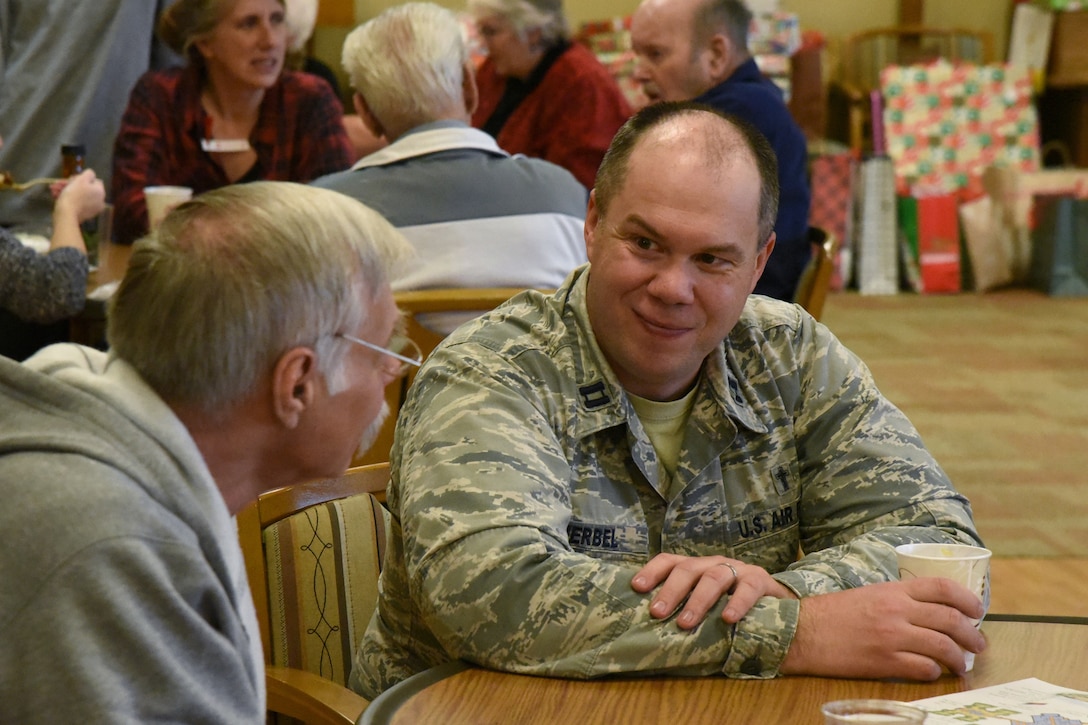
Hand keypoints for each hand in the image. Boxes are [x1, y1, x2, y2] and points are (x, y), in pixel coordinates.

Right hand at [53, 169, 104, 222]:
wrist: (67, 214)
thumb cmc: (74, 194)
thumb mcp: (82, 179)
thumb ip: (89, 173)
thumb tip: (90, 174)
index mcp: (100, 192)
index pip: (94, 180)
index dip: (81, 178)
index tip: (70, 178)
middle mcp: (99, 201)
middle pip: (84, 188)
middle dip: (69, 184)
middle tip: (57, 183)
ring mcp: (92, 209)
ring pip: (78, 195)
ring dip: (65, 190)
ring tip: (53, 189)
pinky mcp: (84, 214)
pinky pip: (76, 203)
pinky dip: (67, 199)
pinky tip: (55, 196)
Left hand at [631, 553, 795, 629]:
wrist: (781, 610)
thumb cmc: (733, 611)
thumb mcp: (707, 608)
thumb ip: (686, 612)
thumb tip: (652, 633)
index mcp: (697, 569)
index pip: (670, 561)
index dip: (652, 571)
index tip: (636, 587)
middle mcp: (714, 564)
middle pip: (688, 569)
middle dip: (670, 591)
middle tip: (657, 613)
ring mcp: (738, 569)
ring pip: (714, 577)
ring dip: (697, 600)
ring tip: (686, 623)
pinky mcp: (761, 579)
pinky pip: (748, 588)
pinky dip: (737, 603)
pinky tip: (728, 619)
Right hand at [779, 578, 986, 680]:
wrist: (802, 631)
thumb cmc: (831, 613)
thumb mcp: (868, 594)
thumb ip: (898, 599)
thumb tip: (929, 611)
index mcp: (892, 590)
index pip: (942, 588)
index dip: (967, 599)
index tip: (978, 611)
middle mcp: (897, 610)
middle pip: (950, 620)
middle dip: (973, 635)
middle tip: (978, 645)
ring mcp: (892, 636)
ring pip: (943, 647)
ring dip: (959, 659)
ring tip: (960, 665)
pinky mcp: (884, 661)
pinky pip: (923, 668)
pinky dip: (934, 672)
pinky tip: (932, 672)